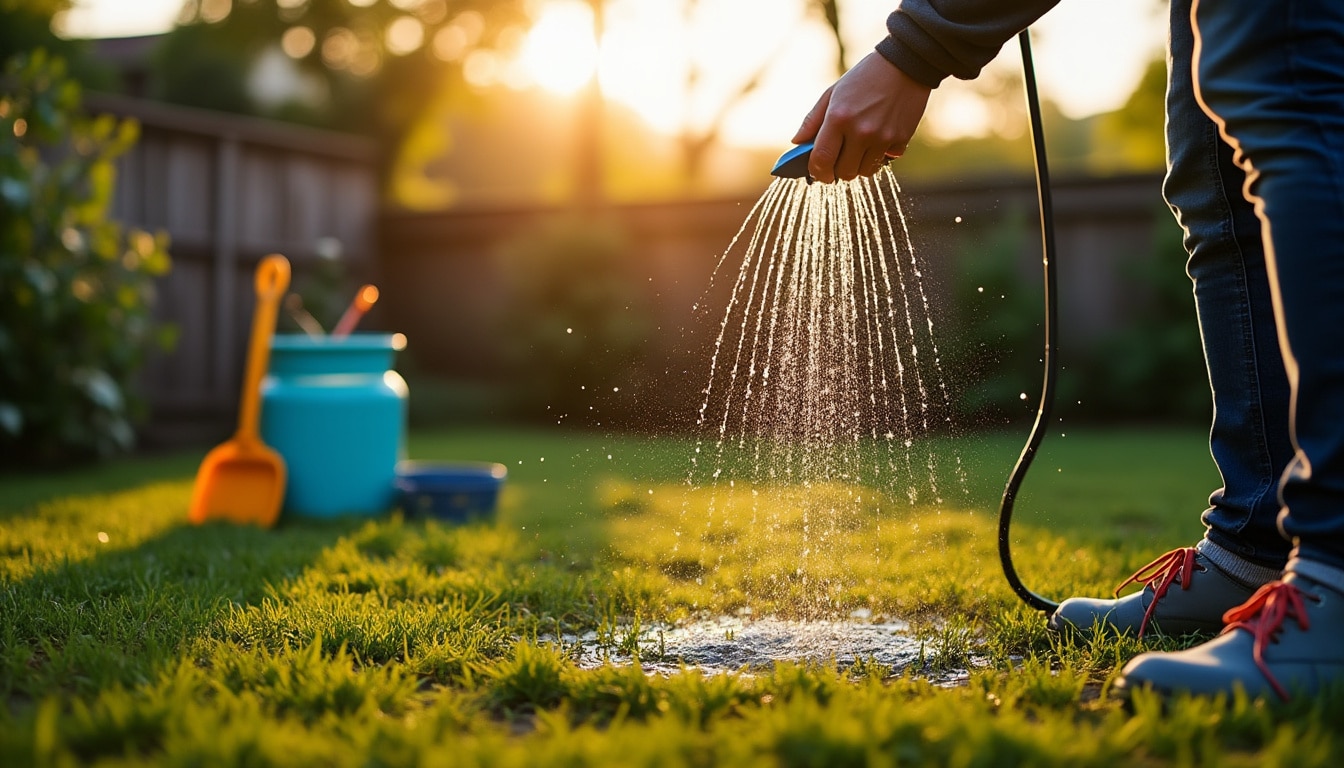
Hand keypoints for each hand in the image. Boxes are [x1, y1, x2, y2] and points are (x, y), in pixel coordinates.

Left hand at [793, 51, 932, 183]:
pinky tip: (879, 139)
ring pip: (865, 172)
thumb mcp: (833, 93)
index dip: (817, 172)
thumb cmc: (863, 78)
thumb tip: (796, 142)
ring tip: (859, 150)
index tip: (818, 174)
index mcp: (838, 118)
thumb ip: (812, 120)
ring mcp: (882, 137)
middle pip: (844, 172)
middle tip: (838, 161)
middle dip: (838, 171)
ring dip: (859, 166)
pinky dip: (880, 156)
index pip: (821, 160)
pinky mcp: (901, 139)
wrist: (905, 64)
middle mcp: (860, 131)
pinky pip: (886, 161)